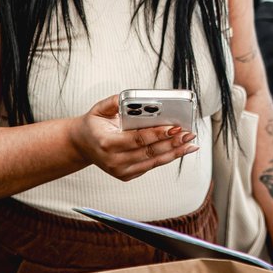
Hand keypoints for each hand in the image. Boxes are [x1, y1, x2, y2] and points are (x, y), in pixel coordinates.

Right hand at [70, 95, 198, 180]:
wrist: (81, 145)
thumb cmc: (94, 125)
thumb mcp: (99, 109)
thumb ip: (114, 102)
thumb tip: (133, 97)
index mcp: (107, 143)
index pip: (138, 139)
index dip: (158, 134)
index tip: (175, 127)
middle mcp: (114, 161)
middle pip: (150, 151)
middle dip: (172, 142)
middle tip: (189, 133)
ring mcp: (120, 171)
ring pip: (153, 161)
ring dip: (175, 152)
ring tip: (190, 142)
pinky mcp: (126, 175)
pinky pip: (151, 165)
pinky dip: (167, 157)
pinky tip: (180, 150)